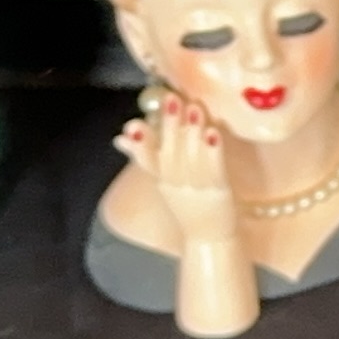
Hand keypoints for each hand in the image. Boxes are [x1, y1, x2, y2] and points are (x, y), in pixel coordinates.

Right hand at [119, 90, 240, 242]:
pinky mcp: (218, 192)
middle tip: (172, 100)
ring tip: (194, 108)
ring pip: (191, 159)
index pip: (146, 160)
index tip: (132, 125)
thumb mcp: (163, 181)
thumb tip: (120, 137)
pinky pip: (214, 169)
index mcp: (161, 180)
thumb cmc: (186, 205)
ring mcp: (197, 189)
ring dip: (192, 132)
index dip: (140, 143)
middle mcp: (176, 185)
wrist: (208, 239)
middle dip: (170, 126)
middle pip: (170, 154)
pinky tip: (213, 132)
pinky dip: (212, 151)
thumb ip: (145, 156)